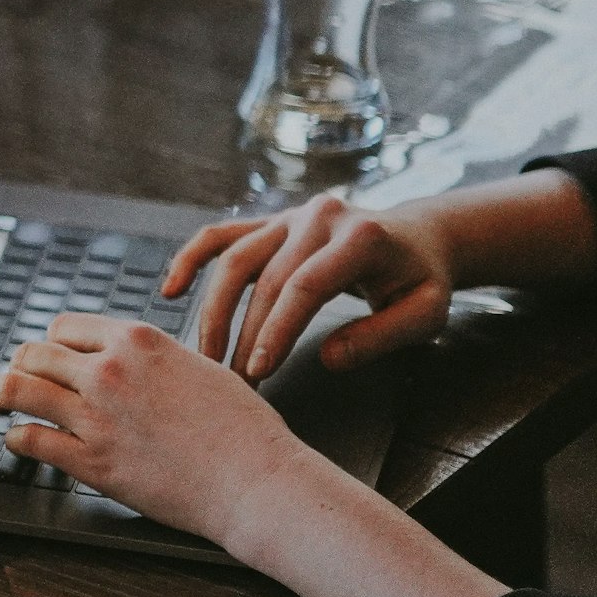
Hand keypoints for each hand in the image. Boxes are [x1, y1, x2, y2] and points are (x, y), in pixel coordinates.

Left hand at [0, 313, 331, 547]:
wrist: (257, 481)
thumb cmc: (243, 430)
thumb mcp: (200, 367)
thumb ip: (155, 359)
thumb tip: (131, 358)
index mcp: (137, 340)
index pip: (65, 327)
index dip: (54, 343)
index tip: (51, 357)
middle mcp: (109, 370)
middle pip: (33, 353)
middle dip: (22, 365)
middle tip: (16, 377)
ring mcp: (95, 415)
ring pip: (17, 388)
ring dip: (0, 393)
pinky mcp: (91, 460)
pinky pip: (29, 439)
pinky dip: (17, 438)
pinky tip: (20, 441)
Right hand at [168, 194, 454, 380]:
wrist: (418, 238)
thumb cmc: (421, 280)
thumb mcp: (425, 313)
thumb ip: (381, 336)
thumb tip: (328, 358)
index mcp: (359, 236)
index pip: (305, 285)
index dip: (278, 329)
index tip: (260, 370)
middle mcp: (318, 217)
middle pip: (266, 278)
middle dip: (245, 333)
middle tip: (235, 381)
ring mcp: (289, 216)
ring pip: (234, 259)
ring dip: (214, 309)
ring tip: (208, 355)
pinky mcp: (270, 222)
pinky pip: (221, 236)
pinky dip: (191, 259)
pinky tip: (171, 290)